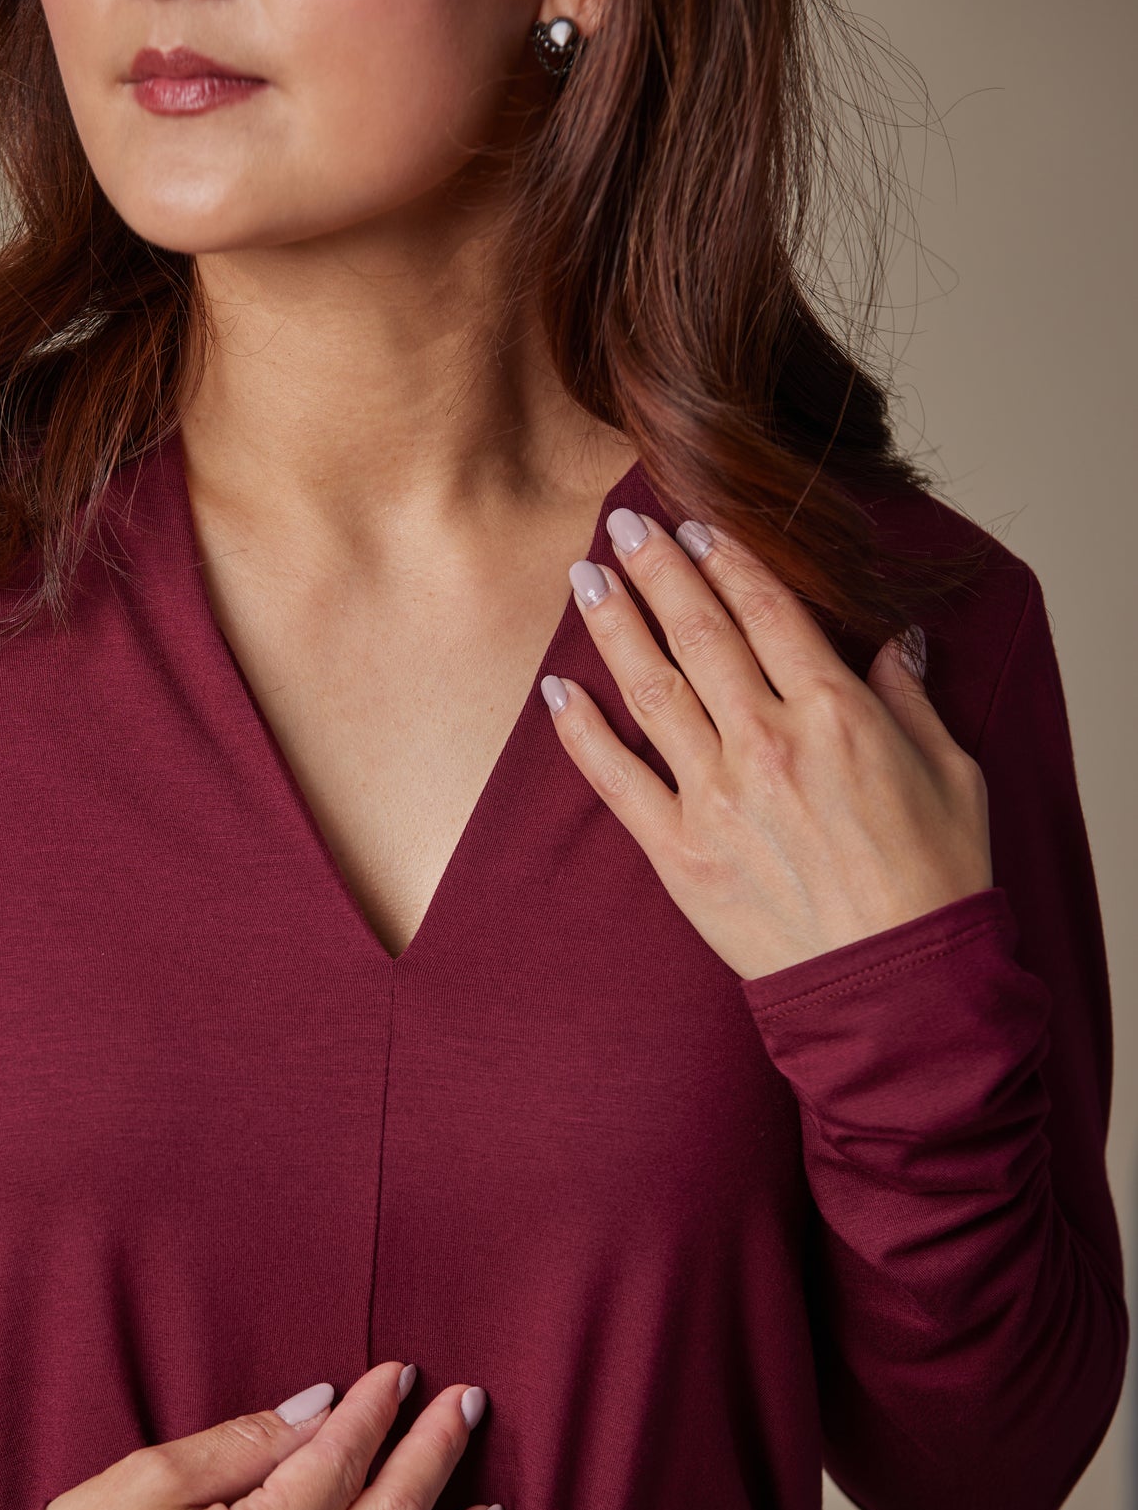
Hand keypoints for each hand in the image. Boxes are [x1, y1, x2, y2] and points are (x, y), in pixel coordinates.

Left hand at [541, 509, 992, 980]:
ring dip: (614, 625)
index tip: (698, 525)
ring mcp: (715, 796)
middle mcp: (767, 742)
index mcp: (835, 713)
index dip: (727, 558)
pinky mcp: (677, 851)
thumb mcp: (951, 772)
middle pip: (698, 632)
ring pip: (650, 688)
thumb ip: (910, 697)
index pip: (768, 610)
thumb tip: (895, 640)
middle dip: (657, 569)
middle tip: (624, 524)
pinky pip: (615, 777)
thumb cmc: (935, 880)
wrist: (894, 985)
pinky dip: (580, 730)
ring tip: (586, 578)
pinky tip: (558, 689)